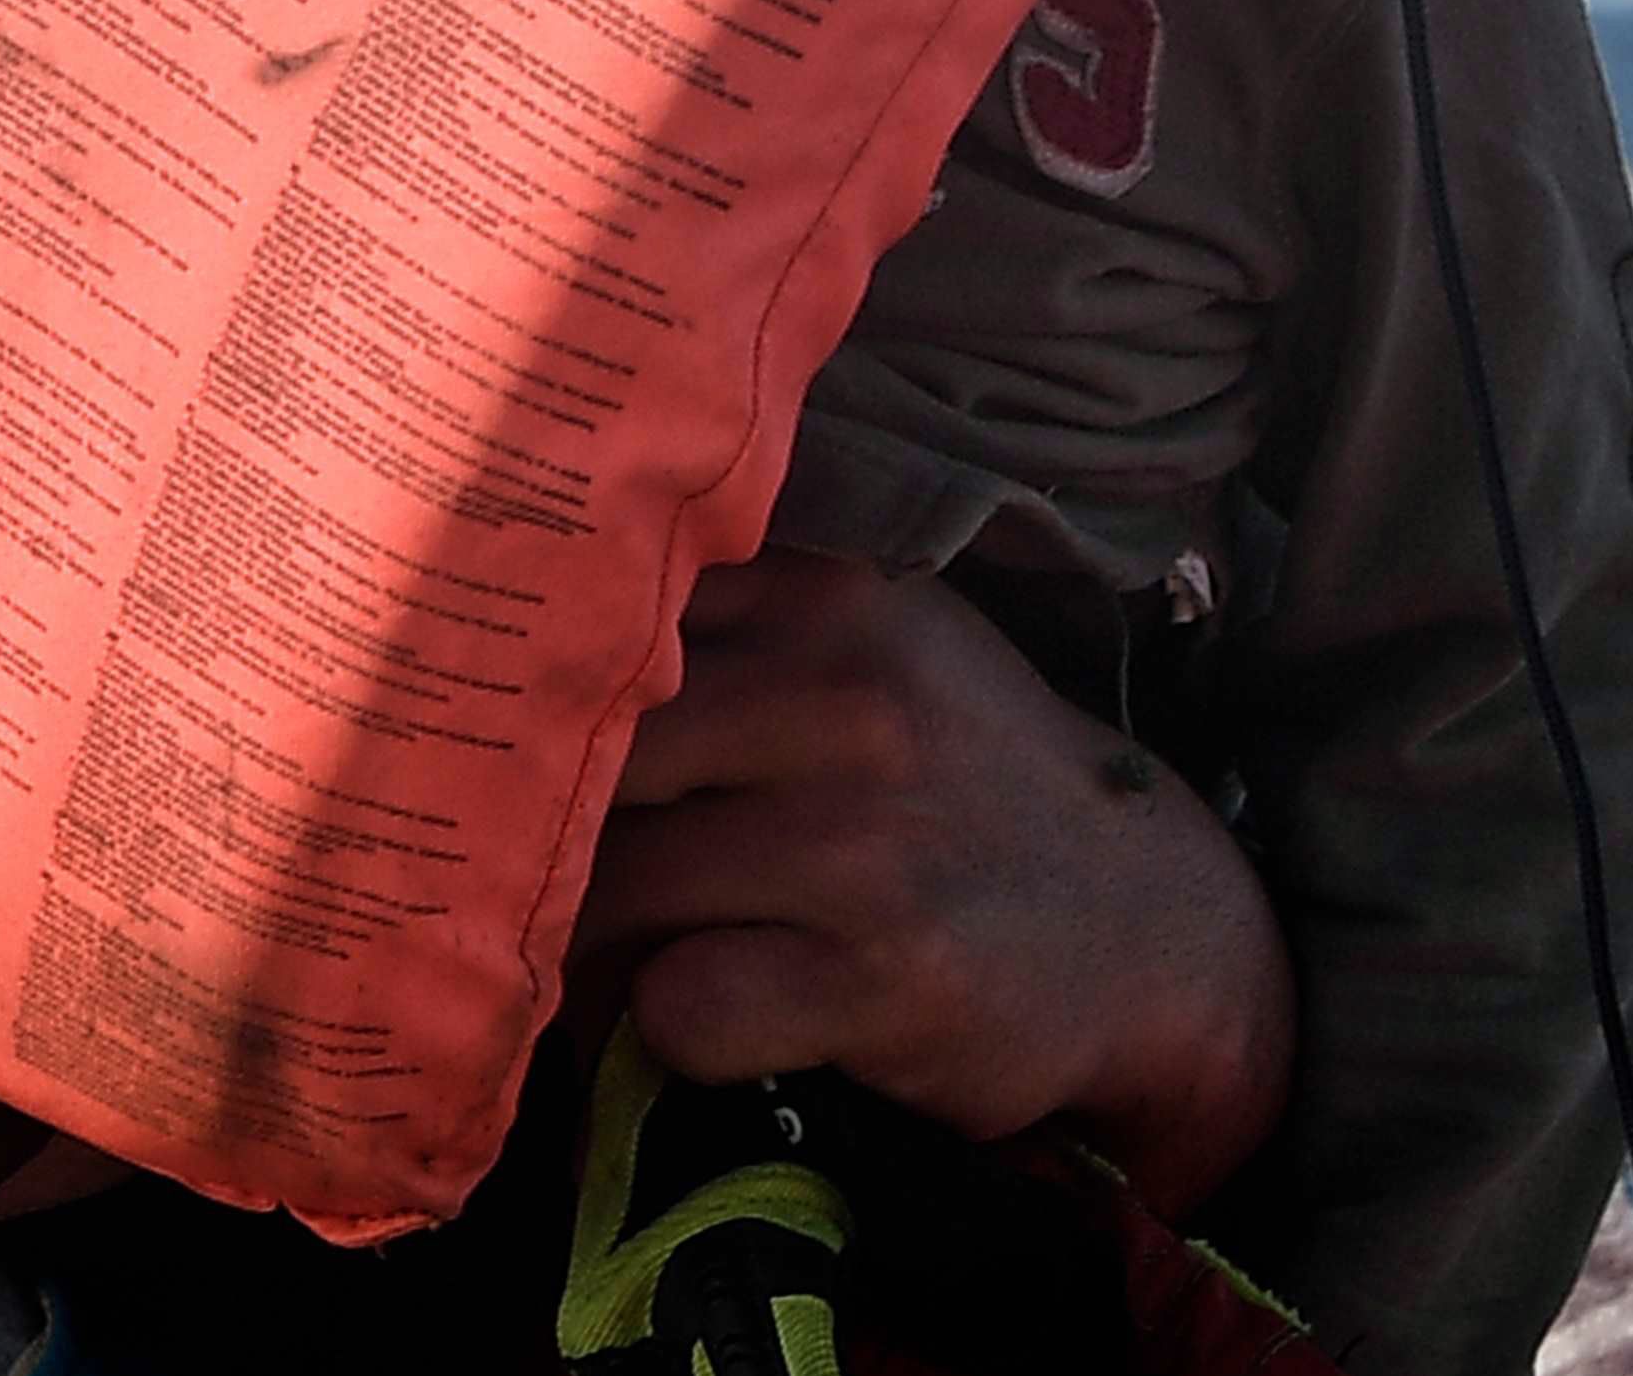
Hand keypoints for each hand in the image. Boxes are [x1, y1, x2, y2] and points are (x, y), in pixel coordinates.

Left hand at [574, 553, 1293, 1211]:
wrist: (1155, 931)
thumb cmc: (967, 780)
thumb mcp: (880, 646)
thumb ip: (730, 621)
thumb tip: (510, 651)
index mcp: (828, 601)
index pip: (605, 616)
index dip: (517, 688)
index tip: (477, 735)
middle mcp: (844, 702)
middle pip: (585, 758)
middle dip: (535, 831)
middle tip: (523, 876)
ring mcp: (861, 842)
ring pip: (613, 886)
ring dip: (590, 942)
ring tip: (616, 955)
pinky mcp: (878, 979)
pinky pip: (680, 1009)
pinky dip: (669, 1030)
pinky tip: (718, 1013)